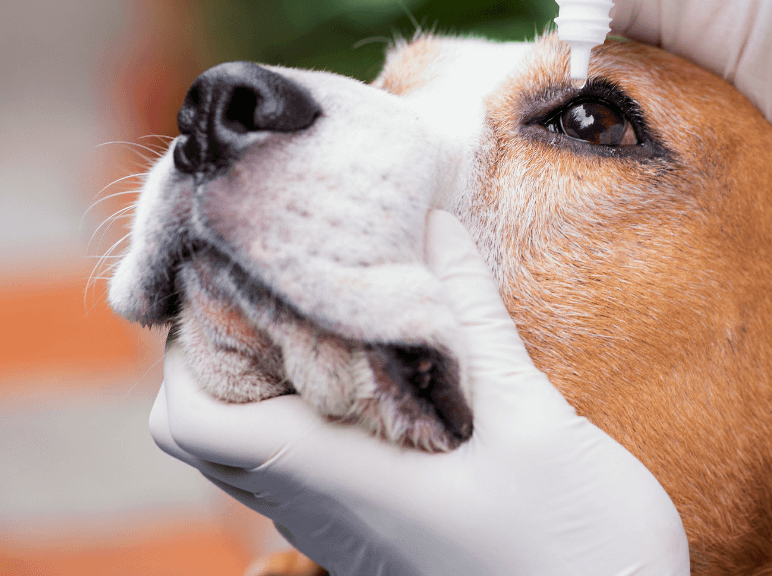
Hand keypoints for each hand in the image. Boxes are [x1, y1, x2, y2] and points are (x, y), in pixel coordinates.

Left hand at [150, 210, 688, 575]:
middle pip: (218, 434)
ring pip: (268, 454)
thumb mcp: (532, 420)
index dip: (191, 348)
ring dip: (282, 382)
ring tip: (343, 312)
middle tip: (292, 283)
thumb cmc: (579, 547)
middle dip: (233, 351)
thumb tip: (436, 227)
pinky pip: (319, 473)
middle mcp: (328, 514)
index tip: (239, 279)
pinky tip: (393, 374)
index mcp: (343, 481)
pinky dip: (327, 416)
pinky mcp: (389, 539)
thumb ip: (475, 322)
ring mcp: (355, 534)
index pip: (195, 421)